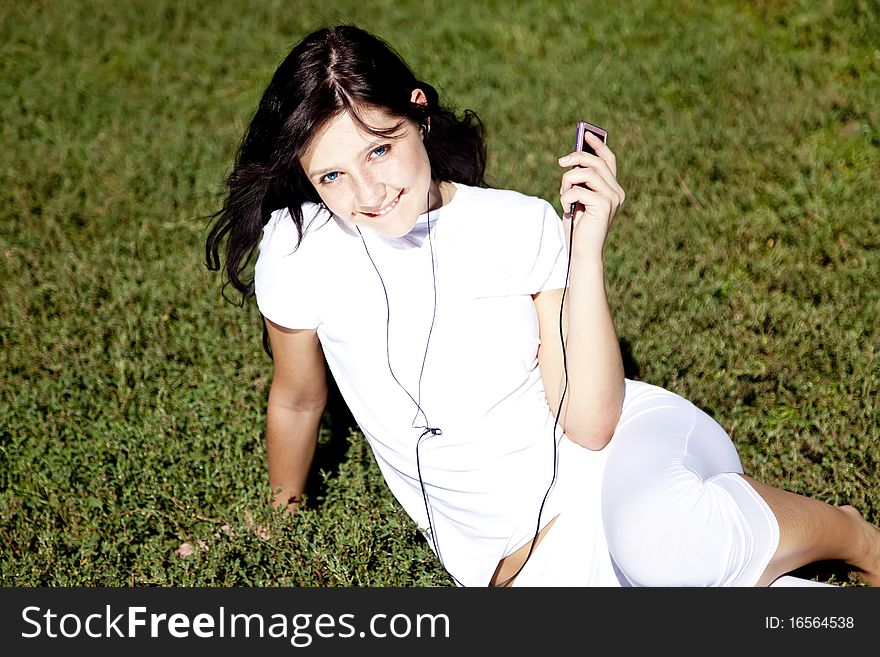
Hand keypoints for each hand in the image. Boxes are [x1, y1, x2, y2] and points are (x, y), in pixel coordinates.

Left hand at [558, 131, 624, 260]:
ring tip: (563, 195)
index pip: (608, 160)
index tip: (586, 134)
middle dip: (576, 158)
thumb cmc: (578, 227)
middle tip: (561, 162)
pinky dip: (567, 196)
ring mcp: (612, 198)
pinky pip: (579, 190)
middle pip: (597, 162)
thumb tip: (570, 160)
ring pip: (587, 173)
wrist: (582, 251)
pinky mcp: (604, 205)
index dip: (598, 145)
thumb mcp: (577, 199)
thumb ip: (579, 181)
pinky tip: (567, 208)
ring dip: (568, 181)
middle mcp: (616, 192)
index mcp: (612, 189)